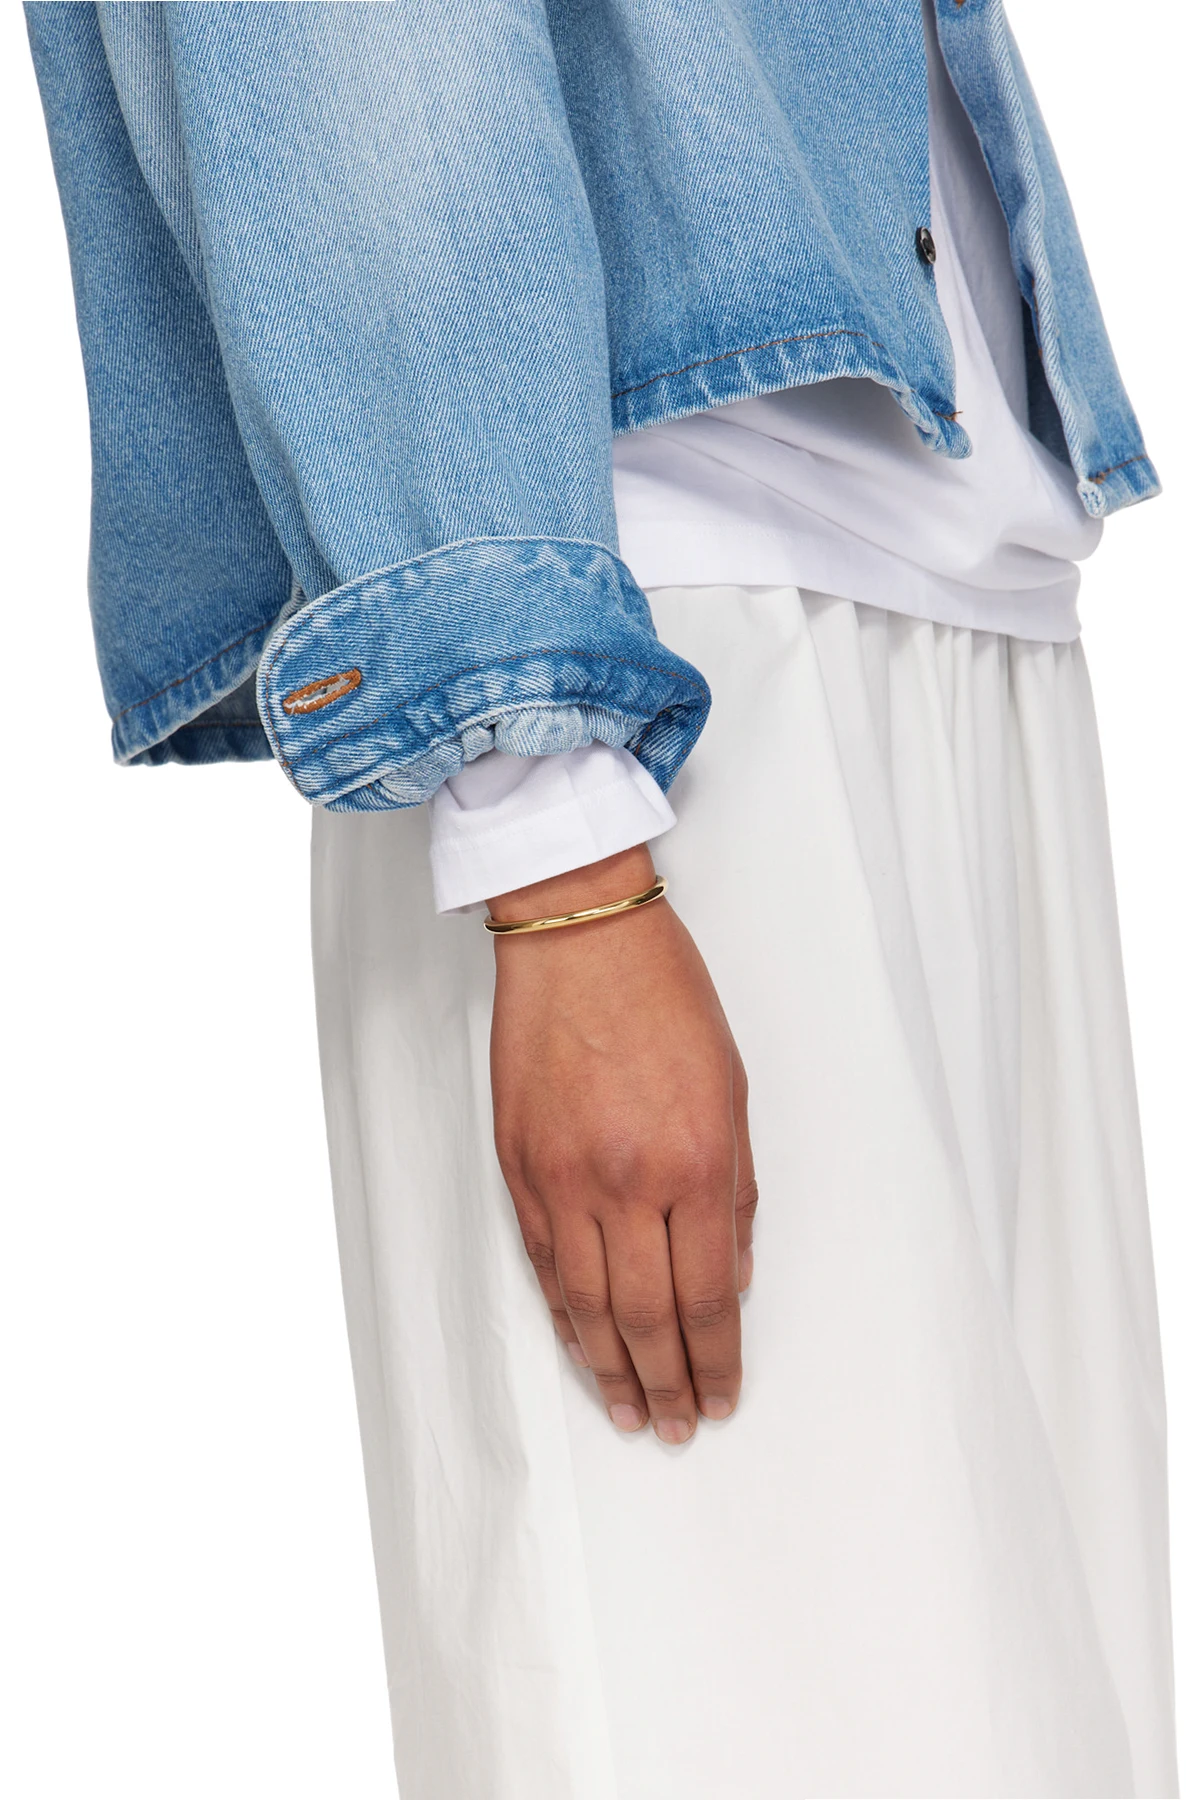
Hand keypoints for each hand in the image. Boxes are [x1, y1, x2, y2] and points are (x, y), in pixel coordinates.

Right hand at [489, 845, 755, 1443]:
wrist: (578, 939)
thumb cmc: (666, 999)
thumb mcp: (734, 1091)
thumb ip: (736, 1192)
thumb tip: (731, 1276)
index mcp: (694, 1163)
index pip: (706, 1297)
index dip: (716, 1360)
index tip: (724, 1395)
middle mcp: (626, 1183)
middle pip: (646, 1318)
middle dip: (667, 1384)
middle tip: (678, 1426)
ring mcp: (563, 1179)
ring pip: (585, 1306)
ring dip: (610, 1369)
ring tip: (629, 1412)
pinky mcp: (517, 1166)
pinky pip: (541, 1263)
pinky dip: (562, 1315)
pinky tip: (579, 1345)